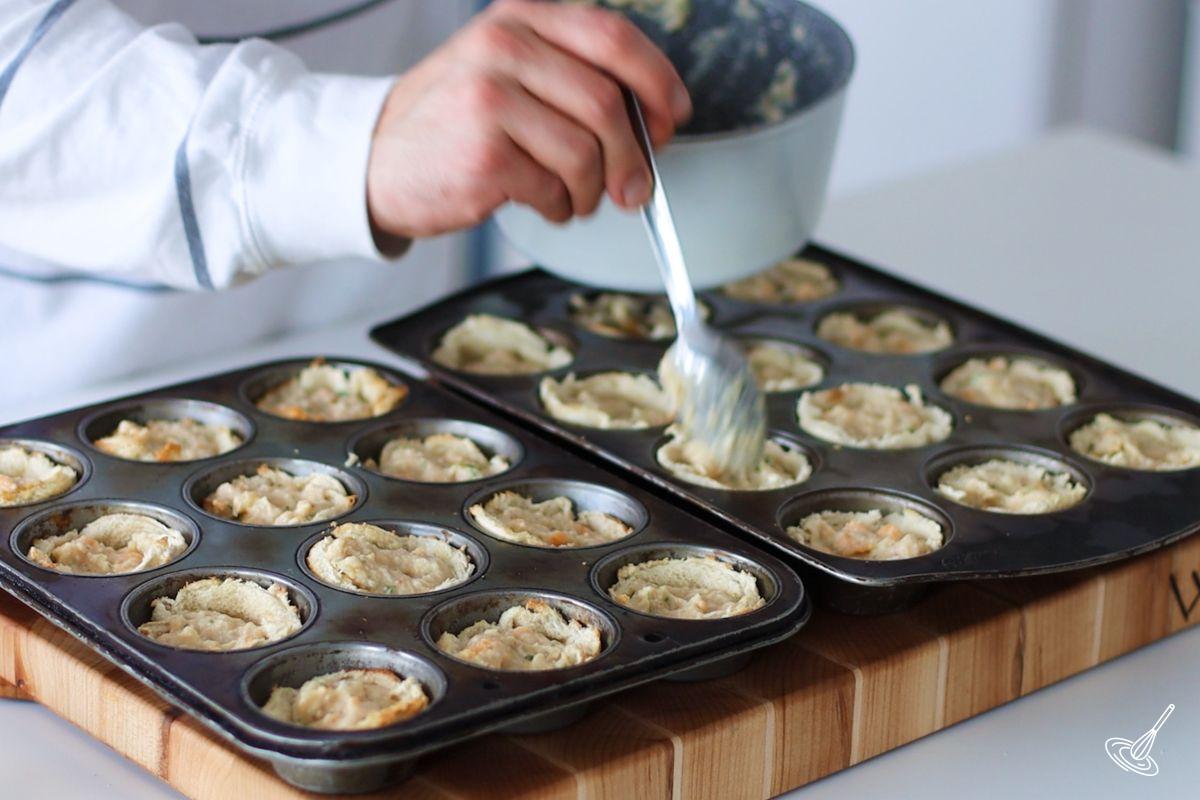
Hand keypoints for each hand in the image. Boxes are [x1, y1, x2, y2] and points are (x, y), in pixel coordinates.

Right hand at [366, 0, 690, 243]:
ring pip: (587, 152)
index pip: (614, 38)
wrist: (373, 160)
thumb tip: (650, 121)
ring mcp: (490, 100)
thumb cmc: (452, 121)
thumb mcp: (505, 70)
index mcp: (519, 19)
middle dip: (633, 155)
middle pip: (607, 103)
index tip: (671, 116)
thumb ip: (572, 77)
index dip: (657, 82)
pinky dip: (561, 207)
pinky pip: (555, 189)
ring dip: (593, 189)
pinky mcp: (484, 156)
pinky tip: (543, 203)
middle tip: (635, 186)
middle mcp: (503, 48)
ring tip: (574, 197)